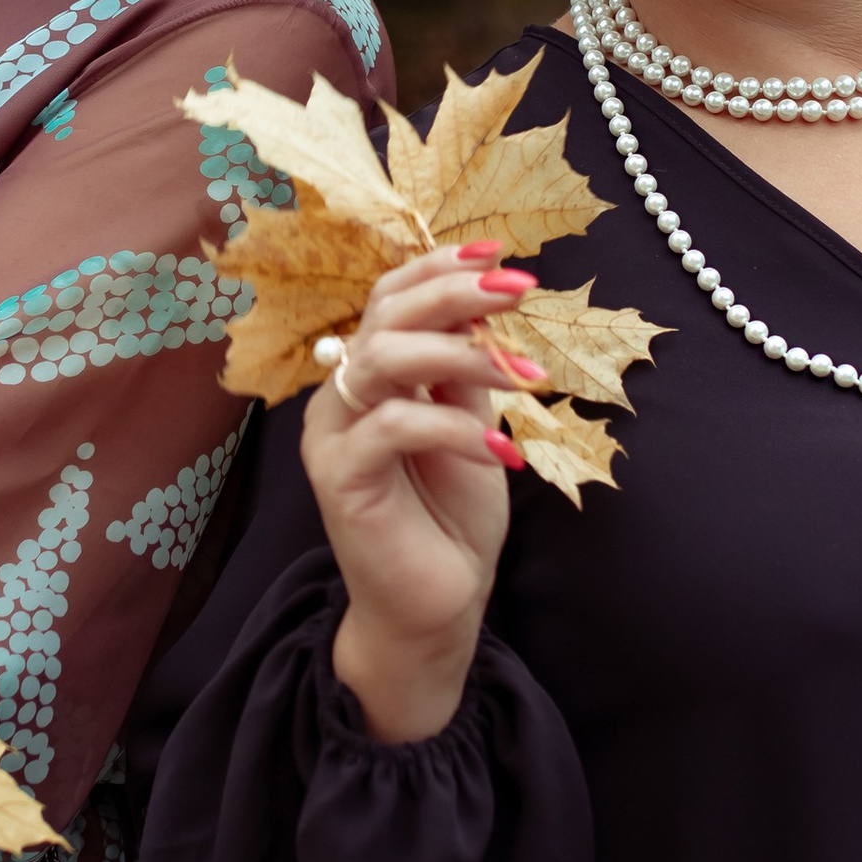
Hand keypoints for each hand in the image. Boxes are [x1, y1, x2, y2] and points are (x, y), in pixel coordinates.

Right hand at [305, 245, 539, 742]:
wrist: (437, 606)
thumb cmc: (451, 516)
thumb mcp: (470, 424)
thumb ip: (464, 370)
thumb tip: (484, 304)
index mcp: (370, 375)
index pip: (391, 298)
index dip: (440, 268)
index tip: (500, 255)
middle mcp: (342, 396)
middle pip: (386, 316)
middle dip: (456, 294)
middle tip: (519, 289)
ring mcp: (334, 435)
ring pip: (384, 359)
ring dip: (464, 355)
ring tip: (526, 377)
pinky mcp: (339, 478)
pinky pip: (394, 427)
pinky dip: (455, 429)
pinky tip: (503, 450)